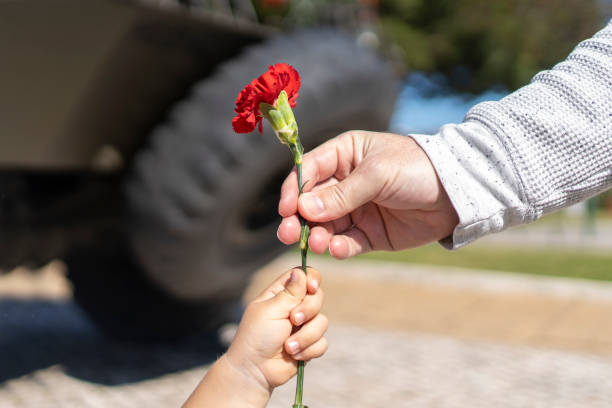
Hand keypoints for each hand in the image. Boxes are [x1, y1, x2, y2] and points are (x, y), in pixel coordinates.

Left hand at [226, 267, 326, 390]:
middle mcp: (293, 307)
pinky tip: (294, 355)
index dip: (312, 278)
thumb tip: (302, 272)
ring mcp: (302, 326)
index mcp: (280, 294)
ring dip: (305, 336)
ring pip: (322, 322)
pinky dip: (309, 350)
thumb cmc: (256, 337)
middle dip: (308, 310)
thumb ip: (290, 292)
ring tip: (287, 346)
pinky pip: (322, 342)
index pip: (303, 275)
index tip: (312, 287)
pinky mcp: (309, 344)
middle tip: (292, 320)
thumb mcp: (271, 310)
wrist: (255, 371)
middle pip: (317, 296)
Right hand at [277, 131, 458, 257]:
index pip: (308, 172)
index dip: (293, 190)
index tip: (286, 209)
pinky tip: (339, 249)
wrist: (457, 193)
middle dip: (298, 219)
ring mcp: (356, 210)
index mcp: (343, 156)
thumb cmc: (416, 169)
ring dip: (318, 236)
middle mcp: (344, 183)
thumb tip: (303, 210)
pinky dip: (340, 248)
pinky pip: (346, 243)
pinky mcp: (369, 234)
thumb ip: (341, 194)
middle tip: (289, 235)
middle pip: (310, 203)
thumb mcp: (377, 174)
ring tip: (319, 243)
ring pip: (325, 226)